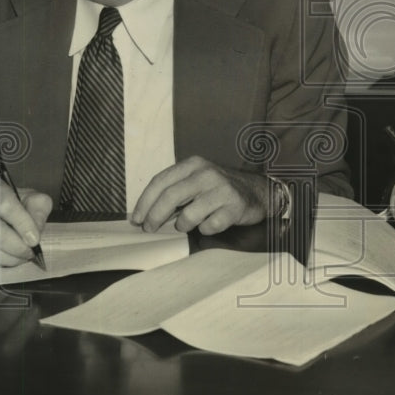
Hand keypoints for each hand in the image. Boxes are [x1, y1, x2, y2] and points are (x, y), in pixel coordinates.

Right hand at [0, 177, 51, 268]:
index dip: (22, 224)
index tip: (34, 240)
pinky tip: (3, 259)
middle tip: (30, 253)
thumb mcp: (31, 198)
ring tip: (20, 257)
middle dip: (16, 247)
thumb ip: (38, 210)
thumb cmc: (11, 203)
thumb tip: (35, 233)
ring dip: (7, 258)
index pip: (5, 205)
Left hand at [131, 156, 267, 234]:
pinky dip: (205, 229)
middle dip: (155, 216)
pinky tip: (210, 223)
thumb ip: (174, 190)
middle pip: (171, 197)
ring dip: (183, 225)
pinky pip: (209, 227)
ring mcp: (222, 190)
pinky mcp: (234, 208)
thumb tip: (145, 213)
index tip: (137, 219)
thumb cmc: (219, 189)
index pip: (161, 181)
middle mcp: (207, 174)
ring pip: (188, 215)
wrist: (257, 191)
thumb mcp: (196, 180)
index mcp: (194, 164)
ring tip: (188, 224)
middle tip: (149, 229)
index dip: (145, 202)